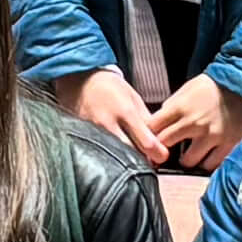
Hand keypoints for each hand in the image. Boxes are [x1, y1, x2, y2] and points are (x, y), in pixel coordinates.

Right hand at [51, 66, 173, 166]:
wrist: (79, 82)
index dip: (158, 153)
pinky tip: (117, 151)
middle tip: (149, 157)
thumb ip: (146, 120)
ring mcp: (95, 133)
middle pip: (132, 154)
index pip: (147, 142)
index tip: (162, 154)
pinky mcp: (84, 138)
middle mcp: (109, 124)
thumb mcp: (133, 98)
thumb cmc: (109, 88)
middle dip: (143, 159)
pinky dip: (113, 155)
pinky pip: (103, 153)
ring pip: (117, 156)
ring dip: (128, 159)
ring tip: (133, 153)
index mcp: (125, 112)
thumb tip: (159, 140)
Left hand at [146, 75, 241, 170]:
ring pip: (188, 161)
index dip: (148, 135)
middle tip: (167, 150)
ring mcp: (211, 136)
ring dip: (187, 159)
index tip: (150, 139)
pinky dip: (207, 163)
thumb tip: (159, 122)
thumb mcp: (188, 88)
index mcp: (181, 107)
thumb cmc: (216, 86)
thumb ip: (172, 106)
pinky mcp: (228, 144)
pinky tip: (207, 156)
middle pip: (165, 146)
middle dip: (163, 149)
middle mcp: (194, 124)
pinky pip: (211, 164)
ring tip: (190, 154)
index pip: (153, 128)